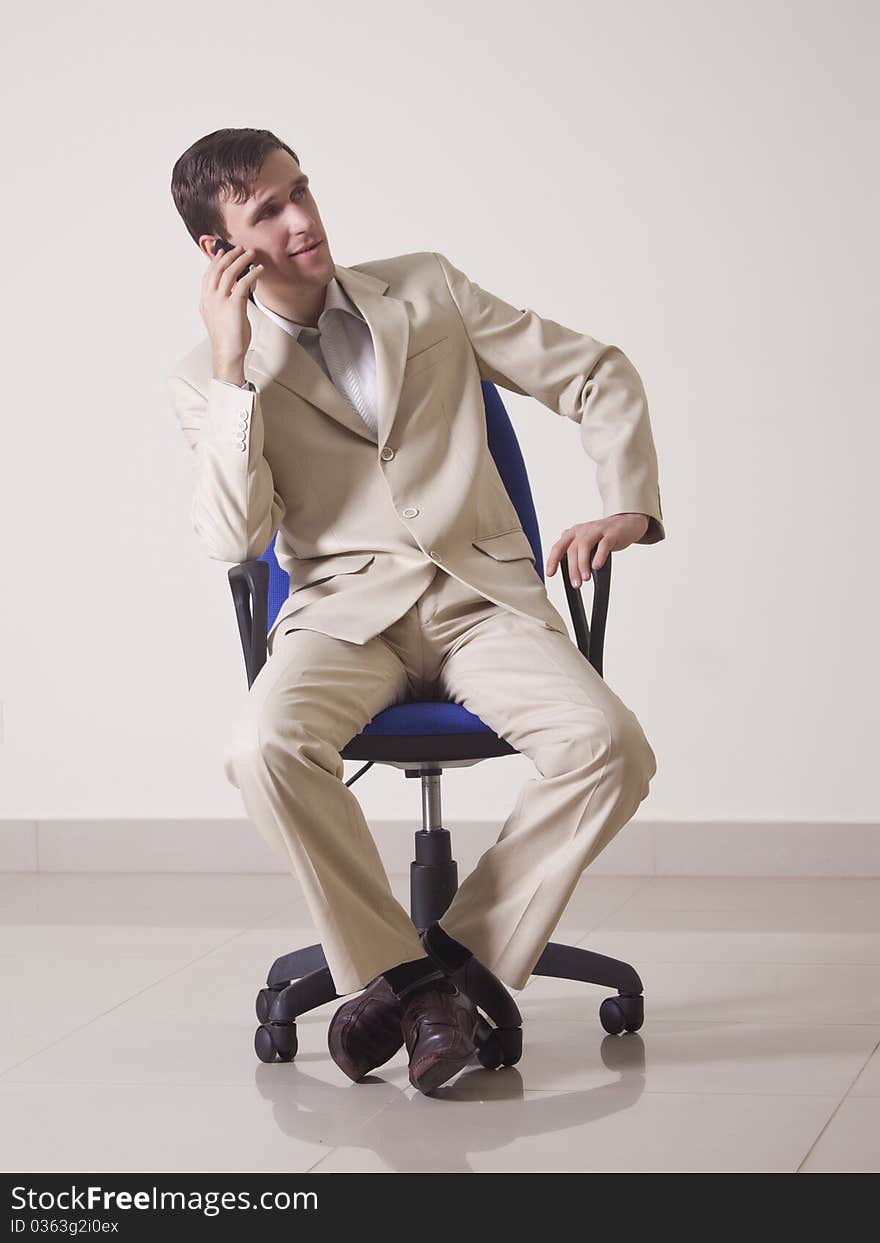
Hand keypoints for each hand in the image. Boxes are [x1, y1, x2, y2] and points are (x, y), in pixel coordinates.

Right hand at [200, 243, 262, 372]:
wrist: (227, 354)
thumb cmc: (227, 339)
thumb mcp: (220, 317)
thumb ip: (224, 303)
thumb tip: (236, 292)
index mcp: (205, 301)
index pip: (208, 275)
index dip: (215, 261)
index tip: (222, 251)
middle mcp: (210, 298)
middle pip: (218, 269)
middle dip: (229, 256)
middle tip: (239, 248)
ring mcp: (220, 301)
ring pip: (230, 273)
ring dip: (241, 260)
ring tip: (251, 254)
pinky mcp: (233, 305)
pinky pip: (243, 283)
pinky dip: (252, 274)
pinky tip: (259, 269)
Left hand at [545, 513, 649, 586]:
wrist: (627, 522)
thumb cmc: (605, 535)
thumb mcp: (586, 541)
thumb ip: (575, 551)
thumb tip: (566, 569)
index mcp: (574, 533)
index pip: (558, 547)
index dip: (552, 560)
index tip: (550, 574)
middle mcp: (583, 530)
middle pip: (572, 549)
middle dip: (572, 569)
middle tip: (576, 584)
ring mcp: (597, 530)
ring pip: (584, 546)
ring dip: (583, 564)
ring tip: (585, 578)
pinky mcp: (612, 533)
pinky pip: (604, 544)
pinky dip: (599, 556)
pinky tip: (597, 566)